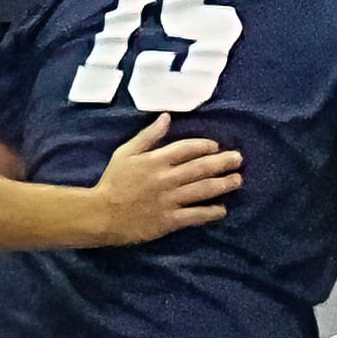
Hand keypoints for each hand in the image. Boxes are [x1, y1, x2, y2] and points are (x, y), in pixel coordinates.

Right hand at [87, 112, 241, 242]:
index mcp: (157, 160)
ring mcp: (169, 200)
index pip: (188, 148)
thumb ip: (148, 136)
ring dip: (223, 185)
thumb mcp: (126, 153)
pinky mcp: (167, 221)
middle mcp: (166, 178)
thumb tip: (166, 117)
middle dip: (223, 162)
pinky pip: (194, 215)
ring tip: (237, 180)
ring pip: (202, 190)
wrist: (98, 215)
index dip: (205, 146)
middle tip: (238, 159)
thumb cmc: (112, 182)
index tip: (216, 147)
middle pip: (201, 168)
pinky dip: (210, 212)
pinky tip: (222, 210)